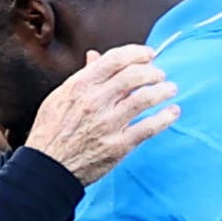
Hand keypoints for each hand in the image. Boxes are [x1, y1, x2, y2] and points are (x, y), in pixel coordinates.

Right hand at [27, 45, 177, 182]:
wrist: (48, 166)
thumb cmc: (52, 131)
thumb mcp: (60, 97)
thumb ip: (82, 77)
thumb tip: (95, 56)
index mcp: (80, 86)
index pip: (114, 60)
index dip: (136, 53)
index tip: (149, 54)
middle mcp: (95, 102)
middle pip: (133, 76)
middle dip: (153, 71)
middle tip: (160, 74)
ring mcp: (108, 124)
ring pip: (144, 99)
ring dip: (163, 91)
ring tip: (171, 89)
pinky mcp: (118, 145)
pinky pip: (148, 127)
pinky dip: (165, 117)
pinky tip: (173, 112)